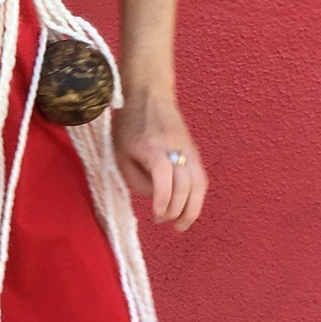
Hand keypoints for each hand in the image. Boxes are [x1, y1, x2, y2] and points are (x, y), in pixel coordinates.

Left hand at [112, 89, 207, 231]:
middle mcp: (174, 148)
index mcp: (151, 147)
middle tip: (161, 220)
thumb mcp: (119, 152)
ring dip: (192, 209)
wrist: (149, 96)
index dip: (162, 198)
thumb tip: (156, 198)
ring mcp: (188, 149)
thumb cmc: (128, 126)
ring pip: (200, 184)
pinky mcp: (195, 152)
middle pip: (185, 184)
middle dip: (175, 209)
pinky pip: (201, 179)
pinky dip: (197, 197)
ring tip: (180, 225)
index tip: (155, 215)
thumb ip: (135, 178)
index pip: (163, 175)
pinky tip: (187, 209)